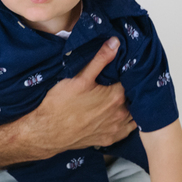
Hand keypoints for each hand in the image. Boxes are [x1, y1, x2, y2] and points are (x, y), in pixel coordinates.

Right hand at [22, 37, 136, 157]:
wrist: (47, 133)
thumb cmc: (60, 104)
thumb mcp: (79, 77)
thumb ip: (100, 59)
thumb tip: (116, 42)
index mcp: (117, 96)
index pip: (132, 79)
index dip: (128, 72)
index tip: (123, 68)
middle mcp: (121, 113)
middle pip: (134, 97)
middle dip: (130, 88)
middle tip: (121, 81)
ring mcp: (116, 128)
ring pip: (133, 114)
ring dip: (131, 105)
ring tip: (122, 97)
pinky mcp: (109, 139)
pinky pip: (127, 130)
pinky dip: (127, 122)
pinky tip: (119, 115)